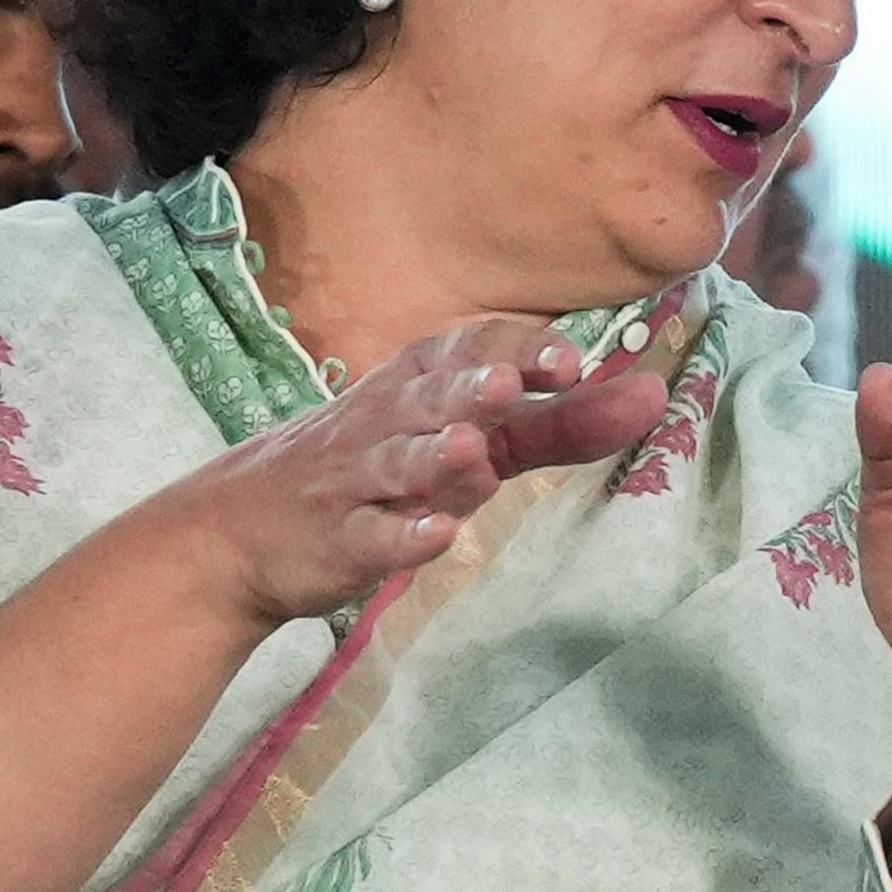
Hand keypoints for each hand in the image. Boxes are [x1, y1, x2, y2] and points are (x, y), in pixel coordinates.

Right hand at [176, 317, 667, 627]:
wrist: (240, 532)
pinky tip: (436, 536)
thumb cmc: (374, 469)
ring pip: (396, 463)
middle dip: (471, 389)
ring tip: (471, 451)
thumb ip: (556, 424)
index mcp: (419, 383)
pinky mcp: (334, 541)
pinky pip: (367, 536)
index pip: (469, 349)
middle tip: (512, 384)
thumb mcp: (465, 437)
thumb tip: (651, 396)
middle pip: (430, 398)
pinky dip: (400, 536)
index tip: (573, 358)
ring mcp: (356, 482)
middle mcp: (388, 421)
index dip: (518, 349)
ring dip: (434, 457)